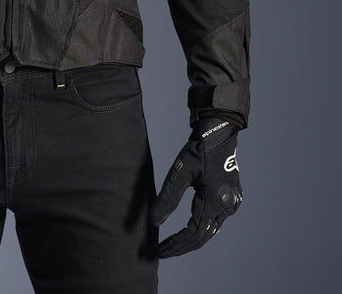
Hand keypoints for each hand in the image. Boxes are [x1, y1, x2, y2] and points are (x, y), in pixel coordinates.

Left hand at [148, 116, 242, 257]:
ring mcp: (232, 204)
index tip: (158, 250)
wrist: (218, 134)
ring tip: (172, 245)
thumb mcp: (180, 172)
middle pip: (202, 237)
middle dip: (181, 246)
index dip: (175, 244)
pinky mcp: (232, 200)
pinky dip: (201, 229)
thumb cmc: (198, 150)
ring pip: (210, 231)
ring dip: (190, 240)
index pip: (192, 233)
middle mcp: (227, 207)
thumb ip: (167, 198)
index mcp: (214, 202)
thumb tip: (153, 222)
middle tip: (162, 252)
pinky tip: (189, 231)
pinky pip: (215, 222)